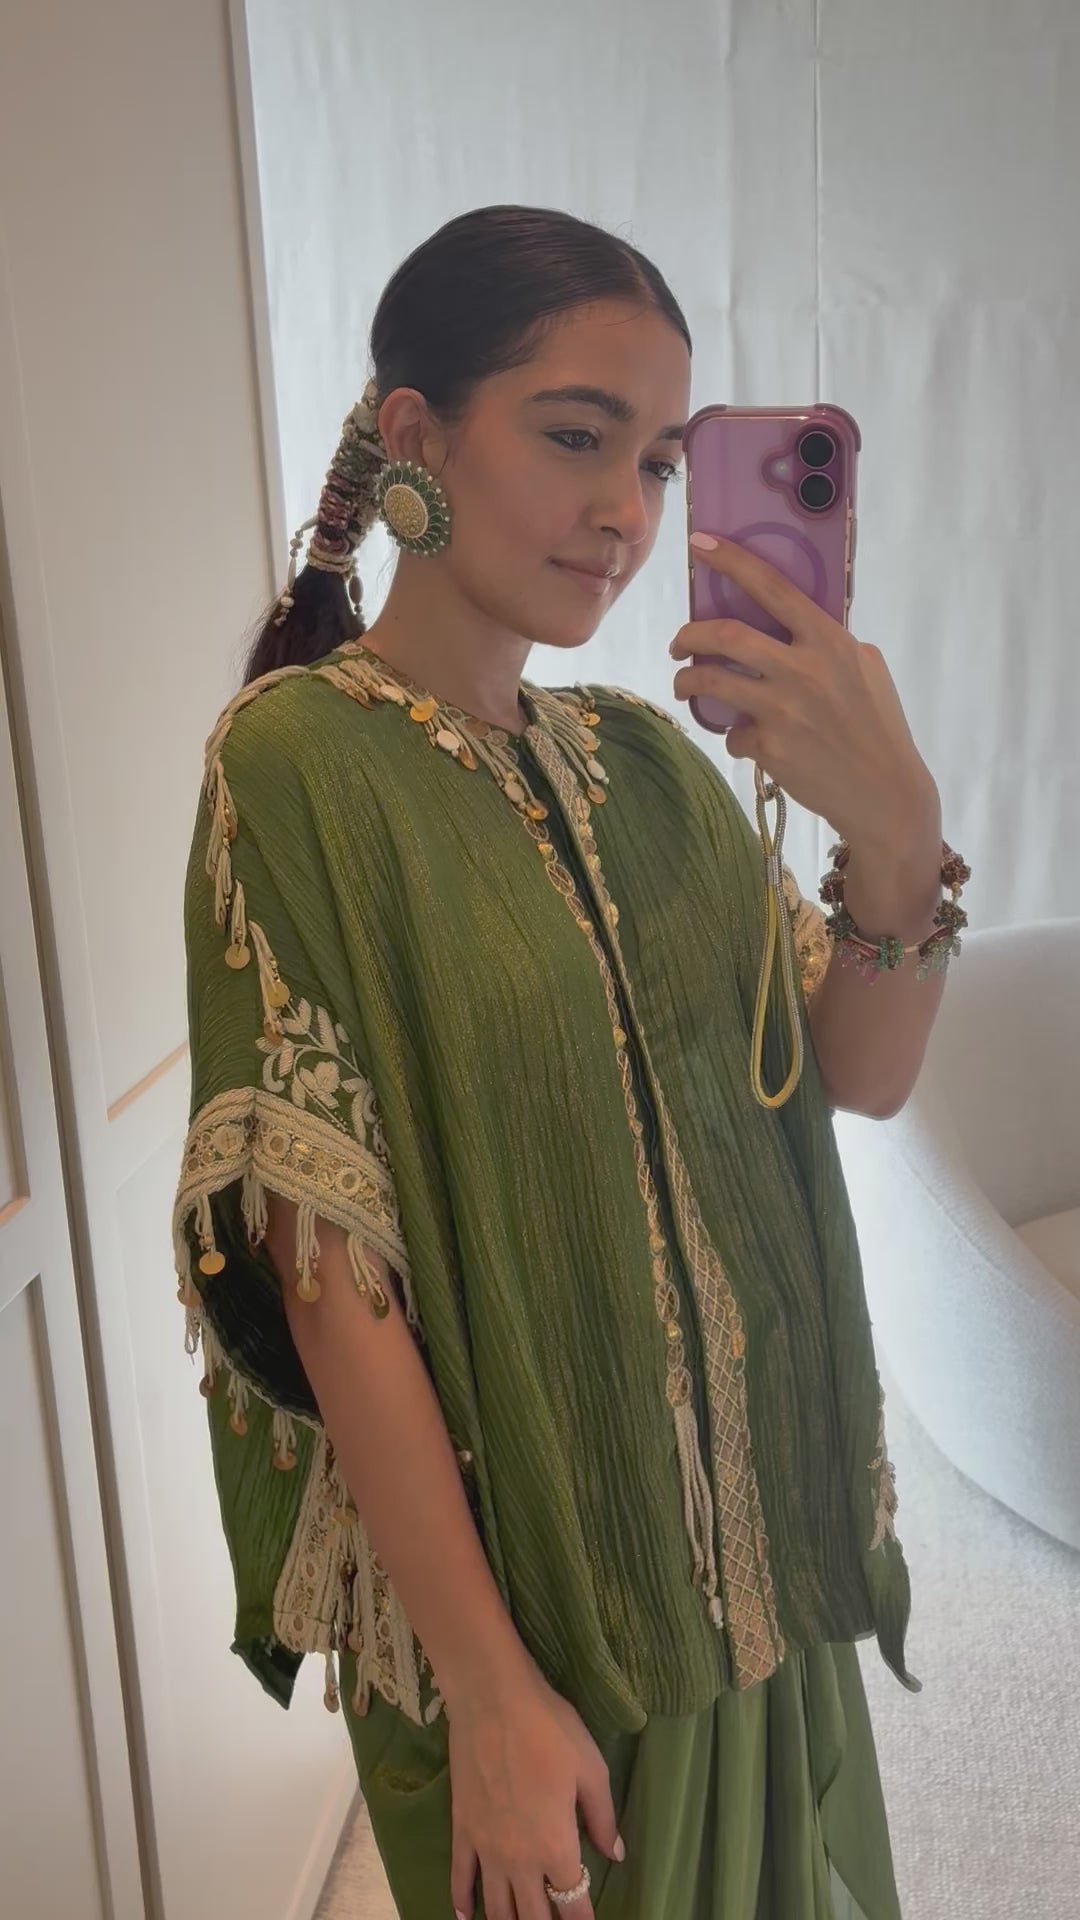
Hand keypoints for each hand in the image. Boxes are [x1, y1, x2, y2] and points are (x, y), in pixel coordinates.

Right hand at [448, 1663, 622, 1919]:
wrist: (492, 1700)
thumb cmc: (549, 1730)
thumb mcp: (591, 1769)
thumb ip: (603, 1817)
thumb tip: (616, 1855)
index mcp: (556, 1847)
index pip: (572, 1904)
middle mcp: (520, 1860)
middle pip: (532, 1916)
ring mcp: (486, 1848)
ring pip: (497, 1908)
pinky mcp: (461, 1830)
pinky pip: (459, 1878)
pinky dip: (462, 1902)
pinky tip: (466, 1917)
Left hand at [670, 534, 938, 852]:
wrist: (884, 793)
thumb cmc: (878, 726)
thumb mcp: (866, 669)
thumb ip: (827, 644)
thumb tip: (787, 627)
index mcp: (830, 640)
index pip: (773, 588)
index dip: (732, 561)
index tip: (700, 543)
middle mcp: (804, 669)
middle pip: (725, 635)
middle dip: (689, 635)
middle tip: (679, 644)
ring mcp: (783, 709)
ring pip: (712, 682)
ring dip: (688, 681)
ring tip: (686, 686)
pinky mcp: (769, 748)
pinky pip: (734, 734)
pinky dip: (736, 736)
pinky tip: (752, 742)